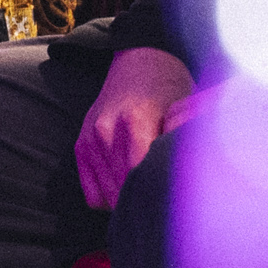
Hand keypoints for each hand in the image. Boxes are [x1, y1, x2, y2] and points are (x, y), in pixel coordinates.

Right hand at [75, 45, 199, 209]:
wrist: (141, 62)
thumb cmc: (169, 90)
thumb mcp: (183, 113)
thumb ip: (180, 146)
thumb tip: (186, 185)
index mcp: (135, 121)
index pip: (140, 178)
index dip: (157, 196)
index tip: (173, 204)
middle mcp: (106, 132)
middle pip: (123, 191)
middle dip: (144, 202)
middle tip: (165, 205)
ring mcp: (90, 140)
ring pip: (107, 198)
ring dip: (127, 202)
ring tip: (148, 195)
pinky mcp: (81, 147)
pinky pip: (91, 195)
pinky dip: (109, 199)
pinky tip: (128, 189)